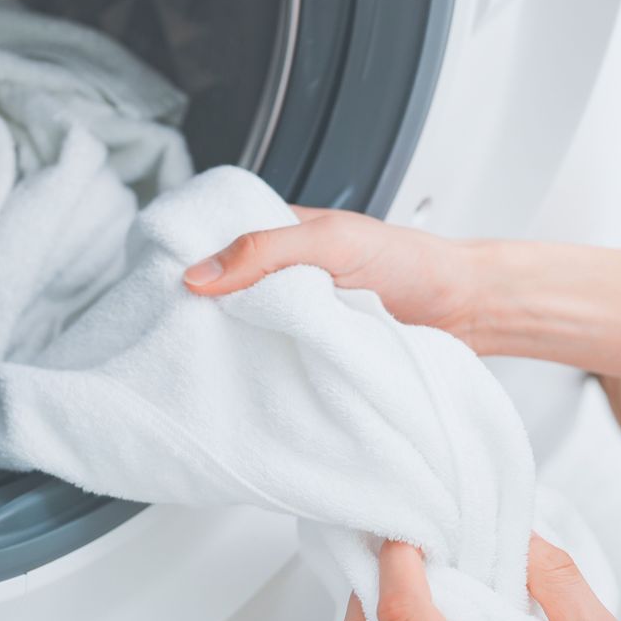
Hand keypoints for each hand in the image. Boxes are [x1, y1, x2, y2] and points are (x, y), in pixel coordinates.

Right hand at [182, 207, 489, 350]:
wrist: (466, 311)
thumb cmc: (411, 263)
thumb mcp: (333, 241)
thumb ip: (268, 250)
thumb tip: (199, 274)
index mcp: (280, 236)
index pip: (215, 247)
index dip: (186, 267)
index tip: (155, 290)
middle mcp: (282, 280)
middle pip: (223, 300)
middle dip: (202, 317)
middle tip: (173, 336)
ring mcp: (296, 323)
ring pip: (247, 338)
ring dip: (233, 351)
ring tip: (203, 365)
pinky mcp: (312, 360)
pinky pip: (276, 368)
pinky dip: (265, 375)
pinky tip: (247, 384)